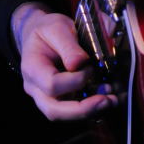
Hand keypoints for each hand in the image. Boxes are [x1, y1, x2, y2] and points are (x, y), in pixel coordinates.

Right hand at [11, 3, 117, 120]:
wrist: (39, 33)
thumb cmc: (47, 30)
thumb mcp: (56, 28)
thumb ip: (68, 45)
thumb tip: (80, 63)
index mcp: (32, 68)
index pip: (51, 85)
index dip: (75, 80)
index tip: (90, 67)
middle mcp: (35, 88)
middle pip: (54, 110)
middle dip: (82, 109)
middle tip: (106, 100)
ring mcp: (45, 97)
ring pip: (64, 115)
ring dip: (89, 111)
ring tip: (111, 101)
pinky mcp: (59, 99)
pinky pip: (72, 111)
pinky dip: (90, 108)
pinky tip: (107, 99)